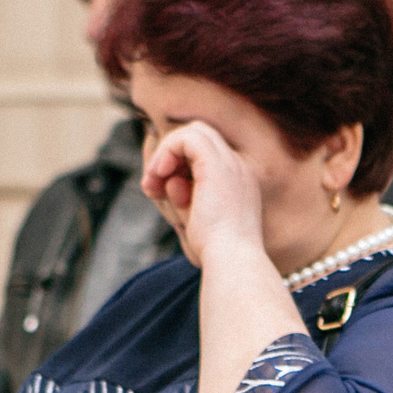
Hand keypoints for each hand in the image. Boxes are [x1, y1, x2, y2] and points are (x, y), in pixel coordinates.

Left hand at [141, 121, 267, 271]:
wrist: (232, 261)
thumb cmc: (215, 253)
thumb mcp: (193, 221)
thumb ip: (178, 198)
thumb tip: (157, 180)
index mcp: (238, 183)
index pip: (205, 154)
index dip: (177, 164)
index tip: (158, 191)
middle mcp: (238, 168)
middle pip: (201, 136)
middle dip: (170, 154)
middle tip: (153, 184)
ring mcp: (231, 164)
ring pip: (194, 131)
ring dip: (166, 152)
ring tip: (154, 182)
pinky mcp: (216, 165)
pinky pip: (186, 138)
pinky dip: (167, 152)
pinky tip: (160, 176)